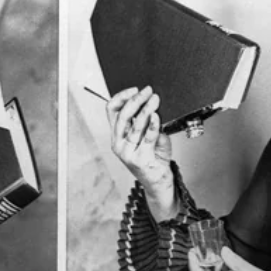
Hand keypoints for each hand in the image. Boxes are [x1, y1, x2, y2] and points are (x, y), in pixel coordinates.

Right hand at [107, 86, 173, 213]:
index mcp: (117, 135)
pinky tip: (156, 116)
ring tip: (155, 100)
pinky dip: (152, 124)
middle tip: (148, 91)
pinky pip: (147, 137)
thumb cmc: (154, 157)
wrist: (158, 181)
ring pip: (135, 125)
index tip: (135, 89)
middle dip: (136, 100)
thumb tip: (152, 104)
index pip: (112, 110)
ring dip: (146, 109)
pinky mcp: (140, 158)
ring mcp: (128, 152)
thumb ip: (146, 122)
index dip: (121, 97)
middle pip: (122, 115)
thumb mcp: (147, 136)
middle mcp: (119, 143)